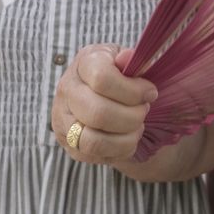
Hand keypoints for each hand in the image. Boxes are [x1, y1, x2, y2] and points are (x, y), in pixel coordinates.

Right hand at [50, 44, 155, 164]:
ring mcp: (63, 119)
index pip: (102, 79)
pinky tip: (128, 137)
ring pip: (93, 140)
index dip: (133, 90)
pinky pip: (96, 154)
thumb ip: (134, 60)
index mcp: (84, 62)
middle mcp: (67, 89)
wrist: (110, 96)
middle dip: (132, 116)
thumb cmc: (124, 77)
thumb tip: (127, 59)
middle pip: (98, 112)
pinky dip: (120, 149)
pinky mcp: (69, 144)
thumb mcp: (132, 62)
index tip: (150, 92)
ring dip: (125, 136)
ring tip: (137, 126)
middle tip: (144, 110)